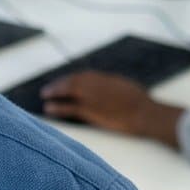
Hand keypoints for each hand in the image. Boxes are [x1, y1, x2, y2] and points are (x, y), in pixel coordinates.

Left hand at [40, 71, 166, 137]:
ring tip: (44, 96)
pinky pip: (69, 108)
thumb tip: (106, 85)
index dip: (72, 79)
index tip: (64, 81)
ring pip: (67, 91)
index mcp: (105, 77)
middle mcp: (96, 84)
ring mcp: (92, 96)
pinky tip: (49, 109)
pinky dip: (57, 108)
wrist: (145, 114)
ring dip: (54, 92)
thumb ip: (112, 84)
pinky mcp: (90, 111)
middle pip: (72, 81)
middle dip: (59, 83)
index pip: (83, 75)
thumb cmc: (141, 102)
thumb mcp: (125, 86)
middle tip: (49, 88)